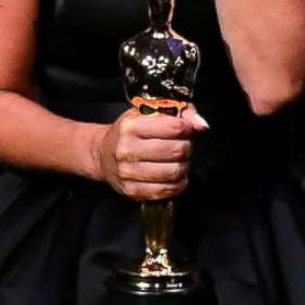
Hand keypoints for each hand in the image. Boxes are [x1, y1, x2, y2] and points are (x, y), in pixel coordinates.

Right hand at [94, 105, 209, 200]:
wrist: (102, 154)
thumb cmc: (129, 132)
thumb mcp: (147, 113)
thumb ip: (179, 112)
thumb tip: (202, 125)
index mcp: (131, 127)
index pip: (173, 127)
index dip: (187, 128)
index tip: (186, 129)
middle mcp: (127, 149)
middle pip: (176, 151)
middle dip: (187, 147)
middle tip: (184, 146)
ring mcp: (128, 172)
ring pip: (173, 172)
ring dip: (184, 167)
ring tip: (180, 161)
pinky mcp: (132, 191)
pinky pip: (165, 191)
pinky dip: (178, 184)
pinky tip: (176, 177)